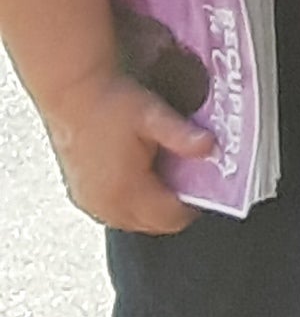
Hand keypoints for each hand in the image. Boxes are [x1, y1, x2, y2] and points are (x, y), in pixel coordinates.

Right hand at [30, 72, 212, 236]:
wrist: (72, 90)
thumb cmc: (109, 102)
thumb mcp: (153, 115)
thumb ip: (183, 136)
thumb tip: (210, 148)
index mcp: (125, 191)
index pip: (170, 219)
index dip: (192, 206)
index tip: (205, 189)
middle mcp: (104, 204)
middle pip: (152, 225)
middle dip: (173, 208)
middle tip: (187, 181)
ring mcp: (88, 200)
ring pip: (131, 220)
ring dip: (151, 207)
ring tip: (164, 177)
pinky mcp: (78, 192)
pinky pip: (111, 212)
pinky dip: (129, 202)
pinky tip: (138, 177)